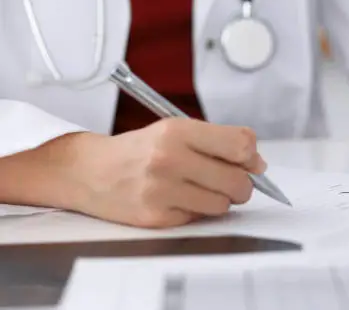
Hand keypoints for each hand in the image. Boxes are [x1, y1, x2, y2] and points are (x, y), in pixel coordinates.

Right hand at [55, 119, 265, 227]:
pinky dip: (197, 211)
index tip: (251, 162)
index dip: (252, 156)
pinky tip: (178, 199)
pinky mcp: (156, 217)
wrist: (89, 171)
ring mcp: (161, 190)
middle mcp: (169, 159)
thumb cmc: (140, 150)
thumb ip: (218, 141)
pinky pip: (200, 218)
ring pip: (223, 204)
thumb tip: (258, 163)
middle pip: (238, 181)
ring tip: (199, 188)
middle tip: (231, 181)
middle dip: (242, 184)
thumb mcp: (175, 131)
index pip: (240, 145)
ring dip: (220, 200)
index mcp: (178, 131)